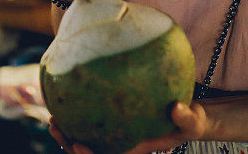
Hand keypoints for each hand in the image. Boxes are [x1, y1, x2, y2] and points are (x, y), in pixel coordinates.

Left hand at [48, 102, 206, 153]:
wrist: (189, 116)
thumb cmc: (191, 121)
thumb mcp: (194, 121)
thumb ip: (187, 118)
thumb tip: (176, 108)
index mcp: (136, 148)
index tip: (77, 144)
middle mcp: (123, 143)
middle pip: (91, 150)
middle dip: (70, 142)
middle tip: (54, 125)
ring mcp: (118, 133)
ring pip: (88, 137)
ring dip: (69, 132)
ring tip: (52, 117)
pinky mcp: (116, 121)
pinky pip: (94, 121)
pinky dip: (80, 115)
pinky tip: (70, 99)